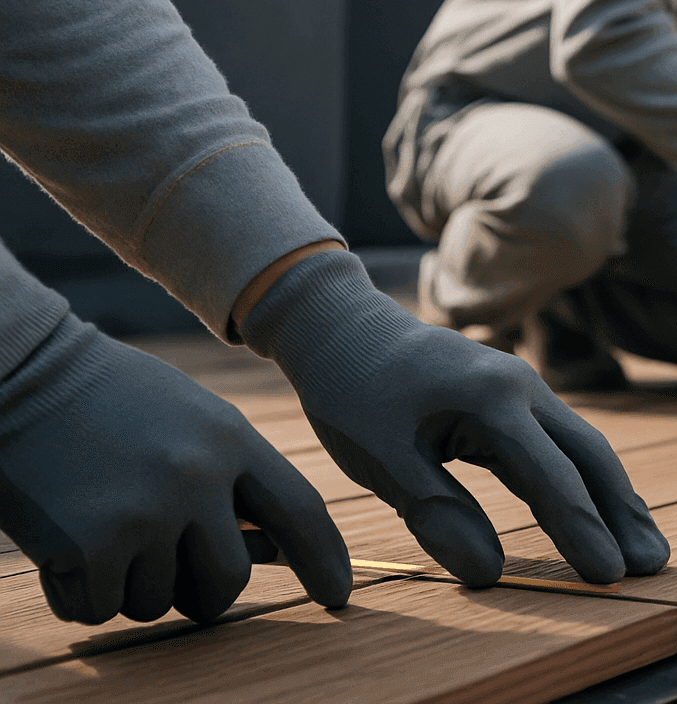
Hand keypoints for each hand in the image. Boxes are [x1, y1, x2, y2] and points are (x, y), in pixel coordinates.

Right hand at [0, 315, 351, 624]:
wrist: (23, 374)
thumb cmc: (107, 401)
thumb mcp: (190, 419)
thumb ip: (233, 478)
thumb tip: (271, 550)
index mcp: (231, 441)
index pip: (300, 510)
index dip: (324, 558)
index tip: (338, 595)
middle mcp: (198, 478)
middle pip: (230, 579)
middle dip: (204, 595)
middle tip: (172, 579)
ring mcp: (147, 512)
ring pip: (157, 602)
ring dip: (127, 586)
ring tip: (99, 528)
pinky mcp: (93, 544)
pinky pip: (100, 609)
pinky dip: (79, 593)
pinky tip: (63, 544)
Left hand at [239, 251, 668, 586]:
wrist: (344, 328)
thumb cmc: (355, 392)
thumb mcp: (380, 460)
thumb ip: (437, 514)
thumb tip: (489, 574)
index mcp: (494, 400)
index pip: (552, 476)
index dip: (583, 530)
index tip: (609, 576)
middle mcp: (523, 389)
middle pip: (590, 456)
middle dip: (623, 514)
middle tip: (653, 567)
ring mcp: (524, 390)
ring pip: (583, 449)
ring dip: (615, 499)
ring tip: (645, 549)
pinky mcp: (513, 400)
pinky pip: (562, 444)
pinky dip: (587, 481)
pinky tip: (602, 510)